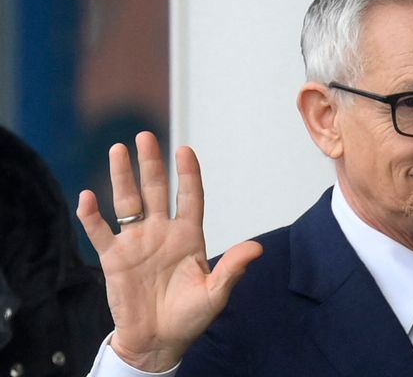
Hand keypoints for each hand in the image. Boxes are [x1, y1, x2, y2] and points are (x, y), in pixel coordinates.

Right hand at [77, 131, 262, 371]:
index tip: (185, 150)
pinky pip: (100, 232)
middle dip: (151, 164)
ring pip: (127, 203)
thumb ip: (232, 269)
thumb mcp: (215, 294)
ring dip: (122, 177)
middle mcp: (162, 233)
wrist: (158, 342)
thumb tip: (257, 249)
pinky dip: (92, 216)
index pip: (190, 198)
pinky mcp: (114, 258)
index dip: (188, 174)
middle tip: (145, 136)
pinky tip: (88, 197)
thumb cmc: (189, 318)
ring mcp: (137, 243)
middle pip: (156, 191)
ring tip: (118, 149)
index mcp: (189, 237)